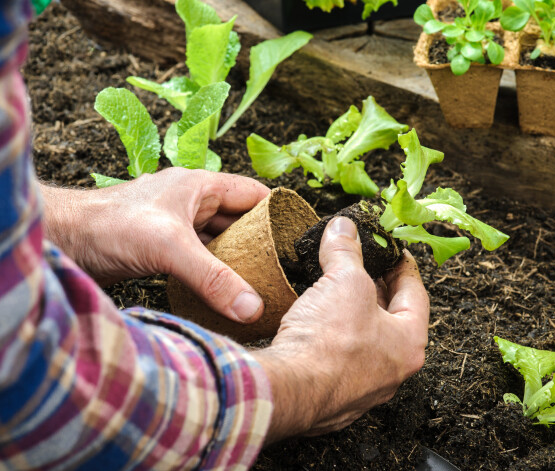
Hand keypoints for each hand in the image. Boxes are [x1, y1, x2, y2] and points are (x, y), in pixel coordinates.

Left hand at [40, 167, 269, 322]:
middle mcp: (192, 203)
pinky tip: (224, 292)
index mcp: (201, 186)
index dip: (278, 213)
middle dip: (260, 243)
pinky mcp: (162, 248)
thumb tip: (253, 308)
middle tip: (282, 271)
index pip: (254, 195)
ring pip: (219, 242)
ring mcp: (176, 226)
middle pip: (239, 221)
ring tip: (260, 284)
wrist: (63, 241)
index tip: (297, 240)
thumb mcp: (170, 248)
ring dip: (236, 261)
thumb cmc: (109, 226)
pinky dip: (214, 273)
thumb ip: (214, 278)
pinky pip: (200, 259)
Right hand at [254, 217, 428, 442]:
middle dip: (375, 289)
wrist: (289, 390)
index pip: (416, 295)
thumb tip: (344, 228)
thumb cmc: (330, 341)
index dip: (403, 267)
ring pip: (363, 342)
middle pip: (390, 320)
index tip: (394, 252)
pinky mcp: (332, 397)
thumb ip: (346, 251)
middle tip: (364, 267)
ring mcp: (362, 389)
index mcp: (409, 344)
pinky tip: (315, 323)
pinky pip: (338, 360)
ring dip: (352, 315)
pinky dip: (331, 338)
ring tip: (336, 290)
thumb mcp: (344, 280)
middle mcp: (391, 371)